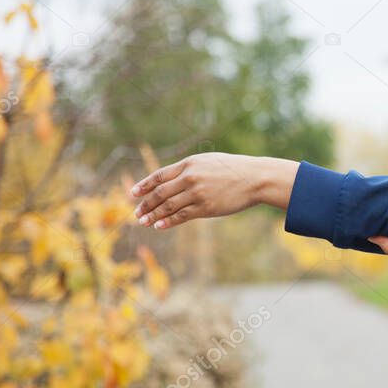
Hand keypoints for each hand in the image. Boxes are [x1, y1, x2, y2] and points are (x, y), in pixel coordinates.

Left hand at [129, 153, 263, 228]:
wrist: (254, 178)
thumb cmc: (233, 169)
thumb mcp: (208, 162)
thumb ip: (190, 169)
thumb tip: (173, 179)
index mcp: (189, 164)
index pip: (159, 175)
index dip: (144, 185)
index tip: (133, 193)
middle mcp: (190, 177)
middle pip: (160, 192)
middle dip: (146, 204)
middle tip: (136, 213)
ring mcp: (197, 193)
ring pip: (168, 206)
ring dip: (153, 215)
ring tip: (144, 222)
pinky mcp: (206, 207)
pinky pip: (182, 216)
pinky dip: (168, 222)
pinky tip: (159, 226)